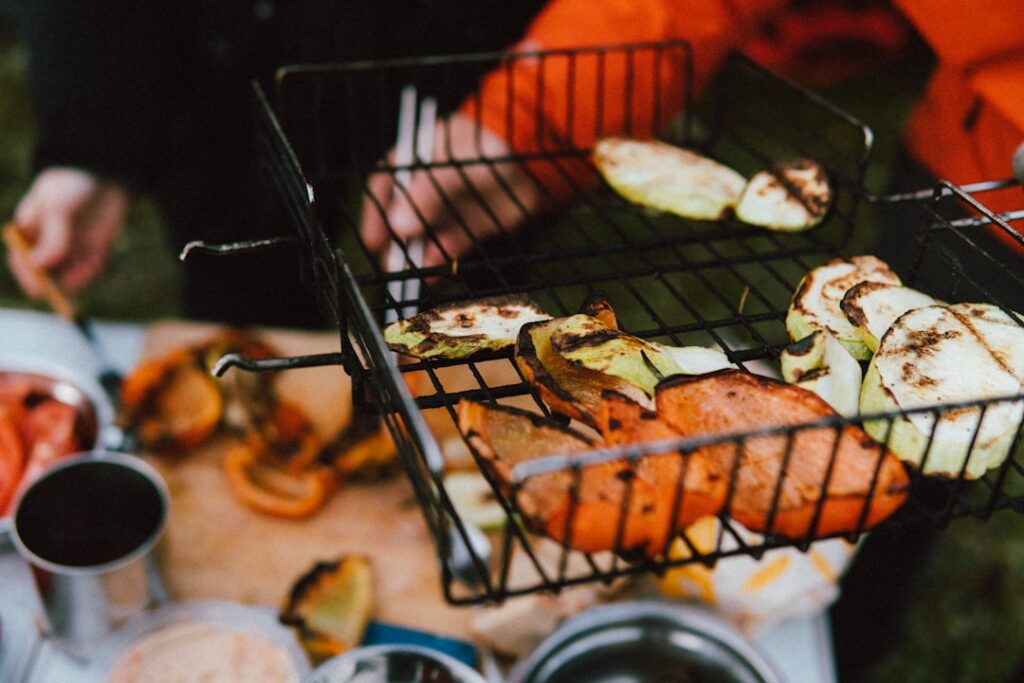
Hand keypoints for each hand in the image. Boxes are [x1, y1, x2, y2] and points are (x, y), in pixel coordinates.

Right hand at [8, 167, 128, 297]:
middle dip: (56, 285)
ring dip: (79, 279)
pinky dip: (93, 271)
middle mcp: (45, 246)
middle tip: (70, 286)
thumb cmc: (70, 185)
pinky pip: (89, 272)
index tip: (41, 286)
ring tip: (91, 264)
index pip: (21, 263)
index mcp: (27, 233)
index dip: (28, 277)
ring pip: (69, 279)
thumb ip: (52, 237)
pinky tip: (100, 257)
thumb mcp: (58, 208)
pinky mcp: (90, 252)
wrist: (102, 175)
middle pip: (44, 277)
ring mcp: (68, 250)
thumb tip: (39, 266)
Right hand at [360, 113, 542, 269]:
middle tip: (391, 264)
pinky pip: (449, 247)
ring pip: (425, 235)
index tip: (373, 239)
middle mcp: (429, 186)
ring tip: (410, 274)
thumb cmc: (490, 148)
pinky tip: (434, 274)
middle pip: (403, 216)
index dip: (377, 212)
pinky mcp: (469, 227)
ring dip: (416, 255)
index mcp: (418, 159)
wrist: (534, 161)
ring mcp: (449, 207)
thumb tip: (400, 225)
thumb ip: (429, 192)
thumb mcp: (455, 165)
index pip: (387, 185)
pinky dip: (441, 260)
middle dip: (396, 241)